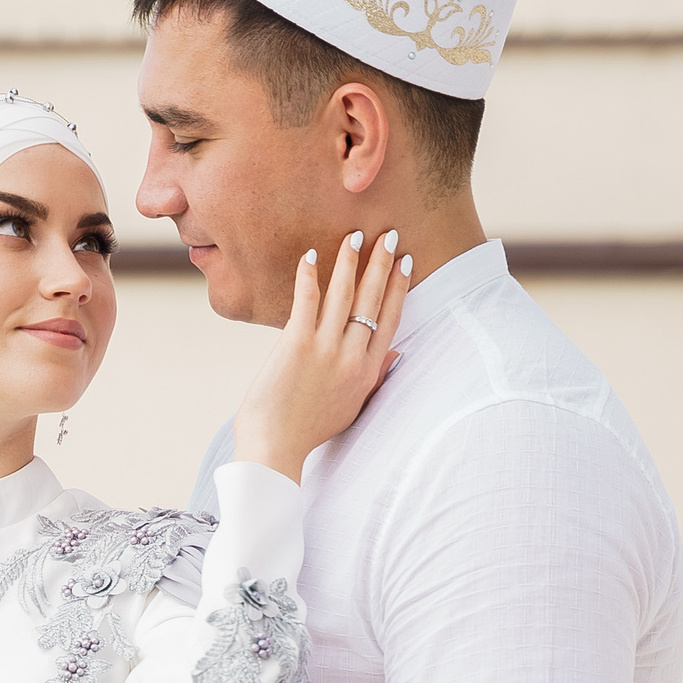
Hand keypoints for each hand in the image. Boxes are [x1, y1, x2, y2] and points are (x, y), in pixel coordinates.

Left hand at [233, 227, 408, 480]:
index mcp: (367, 371)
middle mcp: (352, 357)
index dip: (399, 288)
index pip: (390, 320)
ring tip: (355, 236)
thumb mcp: (353, 406)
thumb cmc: (309, 430)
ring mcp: (325, 350)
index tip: (406, 262)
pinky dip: (310, 276)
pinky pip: (307, 302)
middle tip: (388, 235)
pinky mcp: (296, 345)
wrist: (276, 447)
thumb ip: (375, 377)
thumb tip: (396, 353)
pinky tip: (311, 255)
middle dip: (382, 265)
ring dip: (350, 262)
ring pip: (344, 295)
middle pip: (372, 301)